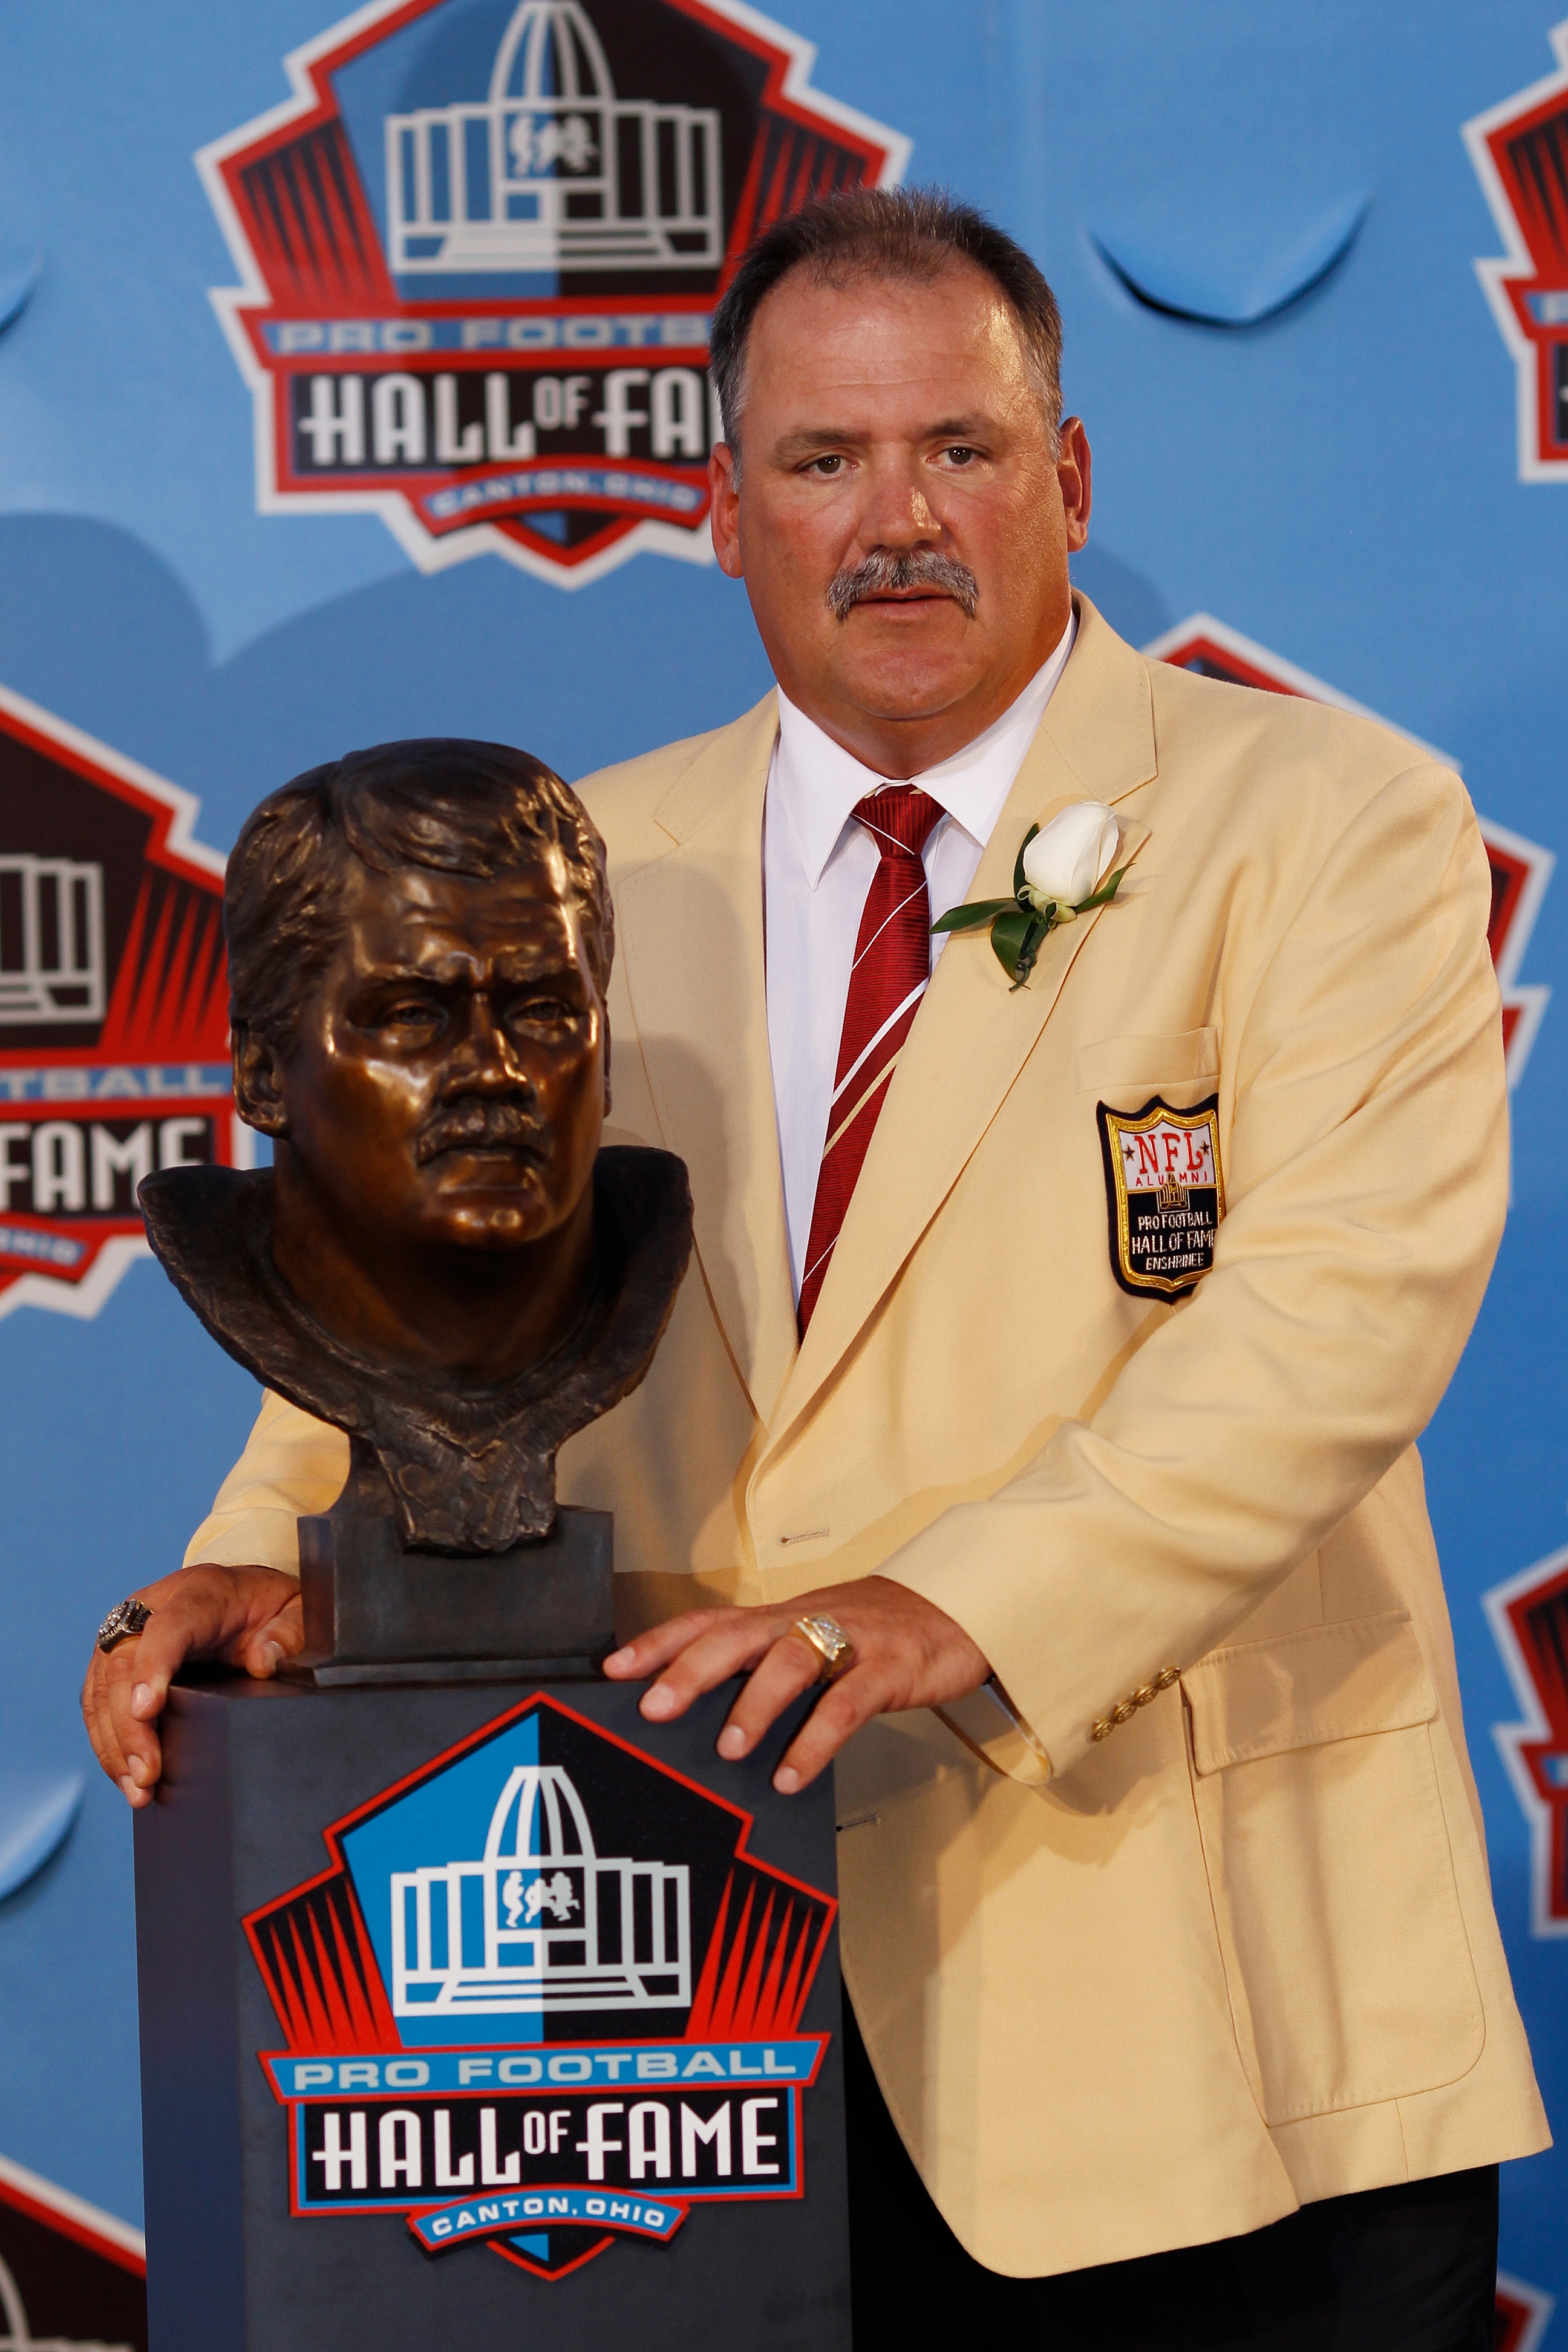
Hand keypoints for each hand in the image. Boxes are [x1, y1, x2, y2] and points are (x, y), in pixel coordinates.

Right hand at [82, 1564, 304, 1807]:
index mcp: (198, 1593)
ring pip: (102, 1687)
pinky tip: (124, 1775)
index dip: (152, 1667)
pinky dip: (107, 1741)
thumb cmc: (270, 1607)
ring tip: (136, 1788)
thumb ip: (288, 1633)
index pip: (166, 1628)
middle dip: (130, 1726)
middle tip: (147, 1774)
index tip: (147, 1710)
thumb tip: (264, 1662)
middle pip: (122, 1664)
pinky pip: (98, 1701)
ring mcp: (129, 1633)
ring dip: (114, 1742)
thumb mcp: (297, 1612)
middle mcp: (152, 1608)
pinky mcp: (116, 1659)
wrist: (249, 1595)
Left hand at [602, 1576, 989, 1793]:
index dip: (659, 1641)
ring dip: (756, 1703)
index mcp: (778, 1617)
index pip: (708, 1620)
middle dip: (691, 1669)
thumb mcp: (811, 1639)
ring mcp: (849, 1641)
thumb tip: (702, 1719)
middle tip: (655, 1707)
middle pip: (738, 1634)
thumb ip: (764, 1670)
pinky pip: (848, 1704)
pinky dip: (817, 1740)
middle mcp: (804, 1621)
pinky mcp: (890, 1668)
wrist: (954, 1608)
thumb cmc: (873, 1632)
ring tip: (730, 1748)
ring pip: (792, 1659)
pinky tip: (794, 1774)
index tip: (614, 1669)